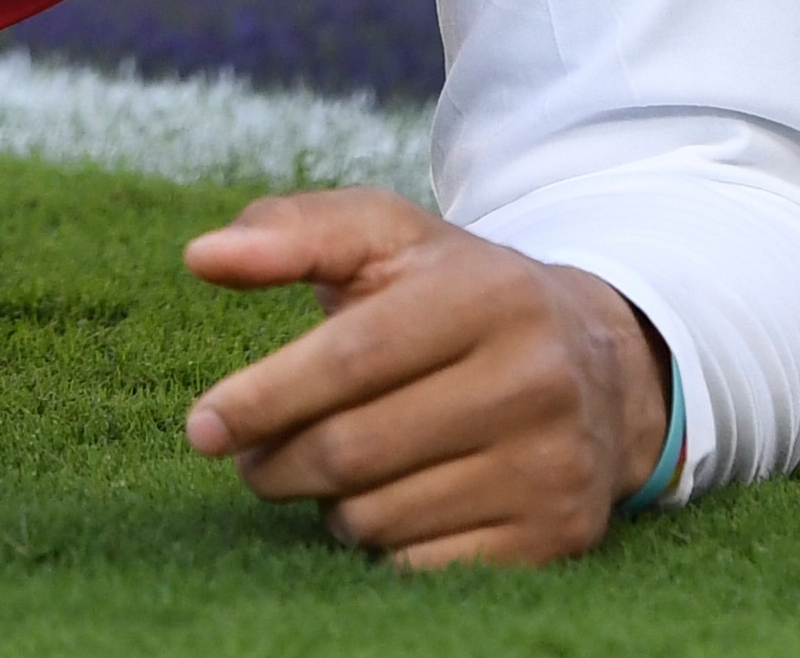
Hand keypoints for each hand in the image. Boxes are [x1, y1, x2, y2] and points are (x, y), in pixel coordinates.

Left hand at [180, 188, 669, 569]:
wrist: (598, 367)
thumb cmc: (458, 293)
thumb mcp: (388, 239)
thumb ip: (292, 231)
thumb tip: (202, 256)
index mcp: (489, 293)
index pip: (353, 358)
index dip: (266, 396)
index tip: (204, 426)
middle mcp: (535, 380)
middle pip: (355, 448)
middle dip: (278, 461)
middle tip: (253, 459)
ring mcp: (552, 465)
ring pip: (378, 517)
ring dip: (328, 502)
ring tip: (336, 466)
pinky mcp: (556, 534)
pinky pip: (418, 567)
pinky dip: (380, 543)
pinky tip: (390, 500)